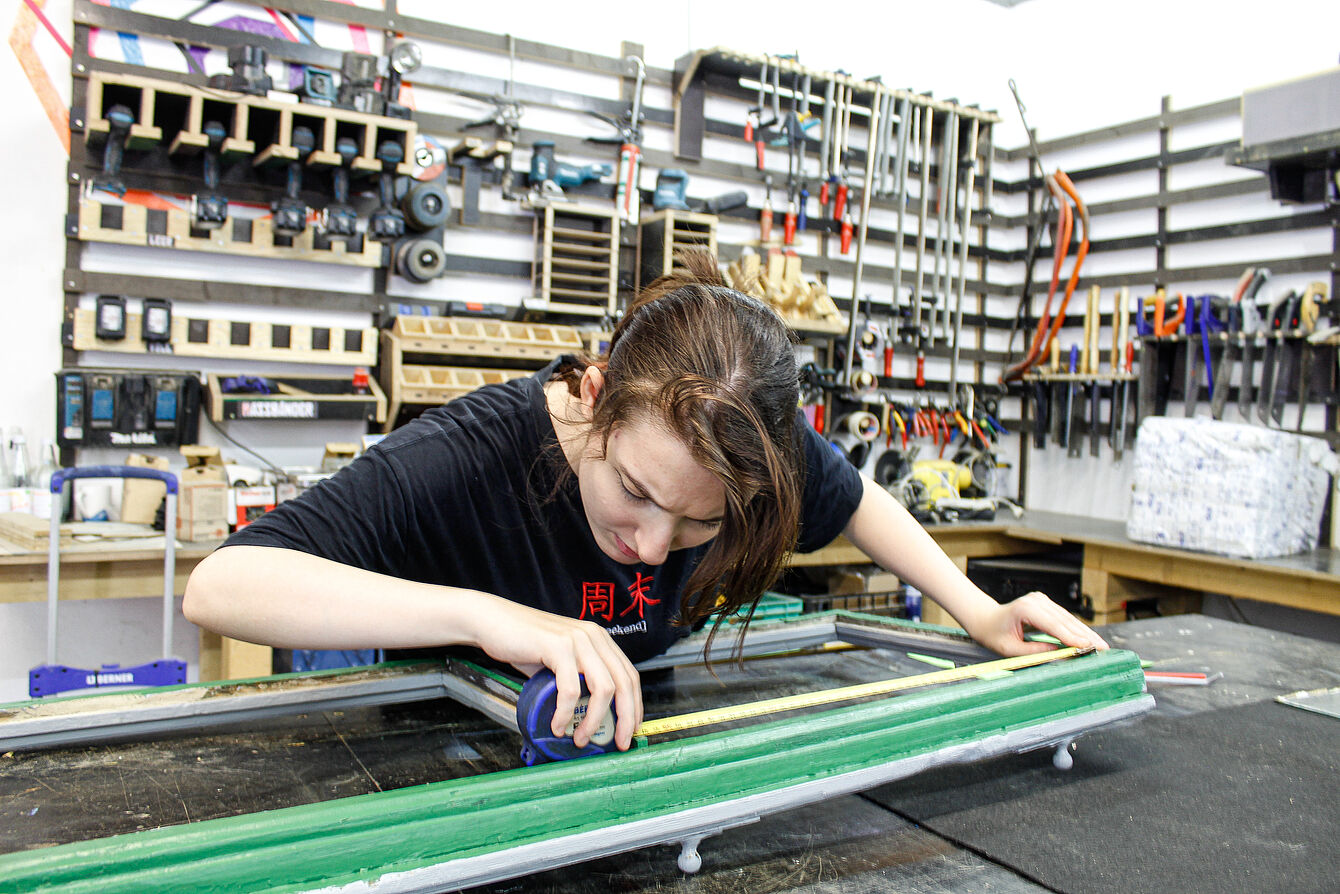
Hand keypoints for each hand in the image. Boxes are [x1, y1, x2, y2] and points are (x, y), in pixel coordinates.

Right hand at [468, 598, 641, 750]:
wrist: (492, 621)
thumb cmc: (523, 643)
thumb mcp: (559, 661)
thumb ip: (576, 681)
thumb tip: (586, 718)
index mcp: (599, 639)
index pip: (629, 675)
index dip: (634, 705)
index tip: (630, 730)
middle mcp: (593, 637)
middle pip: (624, 683)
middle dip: (625, 718)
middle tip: (618, 743)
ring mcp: (577, 640)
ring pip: (602, 688)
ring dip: (594, 720)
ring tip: (581, 739)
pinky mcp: (557, 647)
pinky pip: (570, 689)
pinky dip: (565, 713)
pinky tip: (557, 726)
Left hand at [964, 591, 1108, 656]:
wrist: (985, 618)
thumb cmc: (993, 634)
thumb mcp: (1009, 649)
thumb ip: (1034, 651)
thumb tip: (1059, 654)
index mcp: (1025, 609)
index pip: (1053, 625)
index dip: (1072, 636)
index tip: (1088, 646)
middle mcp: (1036, 601)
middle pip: (1065, 620)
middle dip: (1086, 636)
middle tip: (1104, 649)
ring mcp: (1041, 600)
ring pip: (1068, 618)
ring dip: (1085, 632)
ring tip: (1101, 646)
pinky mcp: (1045, 603)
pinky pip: (1064, 618)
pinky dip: (1077, 629)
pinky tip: (1089, 639)